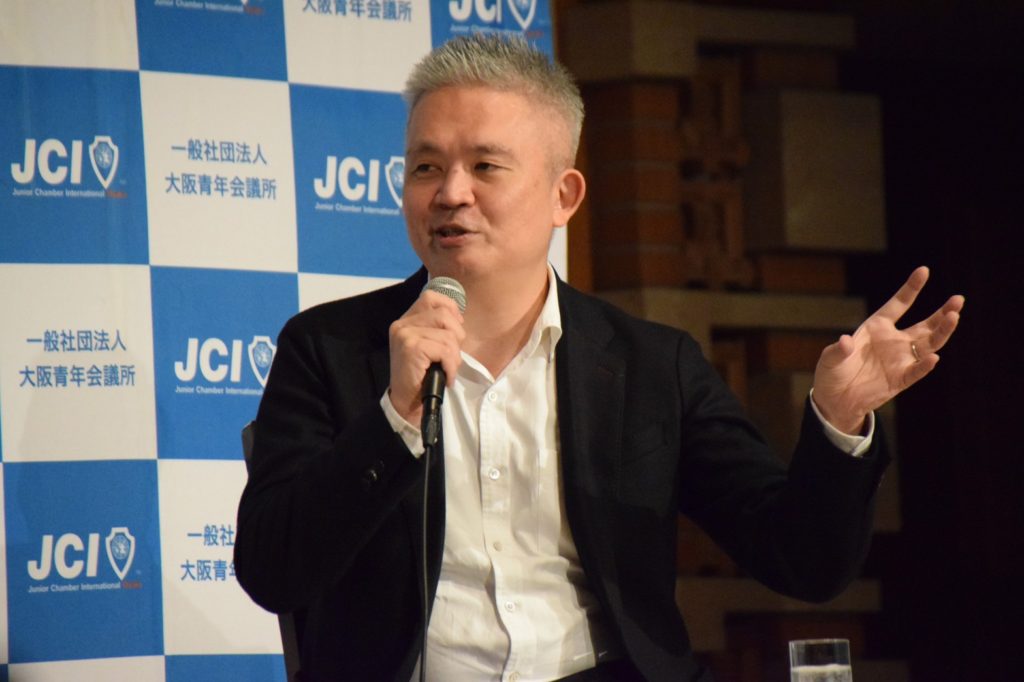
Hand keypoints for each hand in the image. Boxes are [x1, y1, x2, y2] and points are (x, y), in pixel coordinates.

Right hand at [388, 290, 465, 423]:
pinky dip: (451, 366)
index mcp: (406, 320)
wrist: (407, 402)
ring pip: (448, 335)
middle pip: (444, 315)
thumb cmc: (422, 375)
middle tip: (451, 356)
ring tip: (447, 368)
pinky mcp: (411, 348)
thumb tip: (459, 318)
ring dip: (454, 356)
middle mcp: (402, 324)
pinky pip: (445, 350)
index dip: (450, 308)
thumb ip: (437, 329)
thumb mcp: (428, 346)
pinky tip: (446, 376)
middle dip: (456, 337)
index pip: (431, 297)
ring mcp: (405, 335)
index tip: (455, 330)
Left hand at [812, 266, 963, 433]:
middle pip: (924, 324)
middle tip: (958, 299)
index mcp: (877, 327)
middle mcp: (893, 341)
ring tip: (954, 317)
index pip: (899, 304)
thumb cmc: (832, 373)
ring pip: (928, 344)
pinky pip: (916, 370)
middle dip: (942, 312)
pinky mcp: (900, 380)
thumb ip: (839, 349)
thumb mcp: (830, 358)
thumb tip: (845, 341)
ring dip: (941, 332)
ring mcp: (899, 360)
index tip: (924, 270)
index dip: (911, 288)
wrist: (834, 400)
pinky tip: (934, 357)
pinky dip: (924, 365)